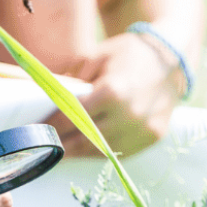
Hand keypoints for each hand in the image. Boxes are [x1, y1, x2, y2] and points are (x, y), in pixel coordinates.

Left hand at [49, 32, 183, 156]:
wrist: (171, 60)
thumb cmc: (128, 54)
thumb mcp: (96, 57)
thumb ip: (72, 80)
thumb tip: (48, 99)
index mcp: (113, 91)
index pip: (72, 116)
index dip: (51, 126)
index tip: (35, 129)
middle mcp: (129, 115)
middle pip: (84, 138)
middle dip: (59, 143)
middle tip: (40, 146)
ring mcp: (143, 130)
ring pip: (100, 150)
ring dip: (76, 152)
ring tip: (57, 151)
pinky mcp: (152, 138)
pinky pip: (119, 151)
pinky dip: (98, 151)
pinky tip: (82, 149)